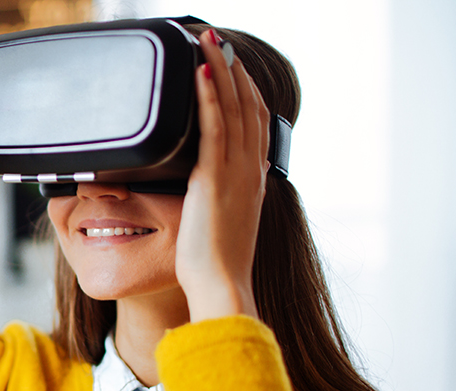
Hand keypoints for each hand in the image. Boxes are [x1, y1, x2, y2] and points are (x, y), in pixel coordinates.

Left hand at [174, 29, 269, 321]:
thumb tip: (235, 177)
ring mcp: (234, 172)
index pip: (256, 122)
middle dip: (234, 71)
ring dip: (220, 71)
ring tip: (208, 42)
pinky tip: (200, 73)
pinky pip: (212, 128)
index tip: (234, 67)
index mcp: (253, 179)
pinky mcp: (212, 178)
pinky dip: (208, 97)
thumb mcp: (228, 220)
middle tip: (218, 41)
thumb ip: (230, 194)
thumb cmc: (216, 263)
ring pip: (233, 109)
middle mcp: (249, 170)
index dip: (247, 90)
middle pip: (247, 106)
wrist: (222, 285)